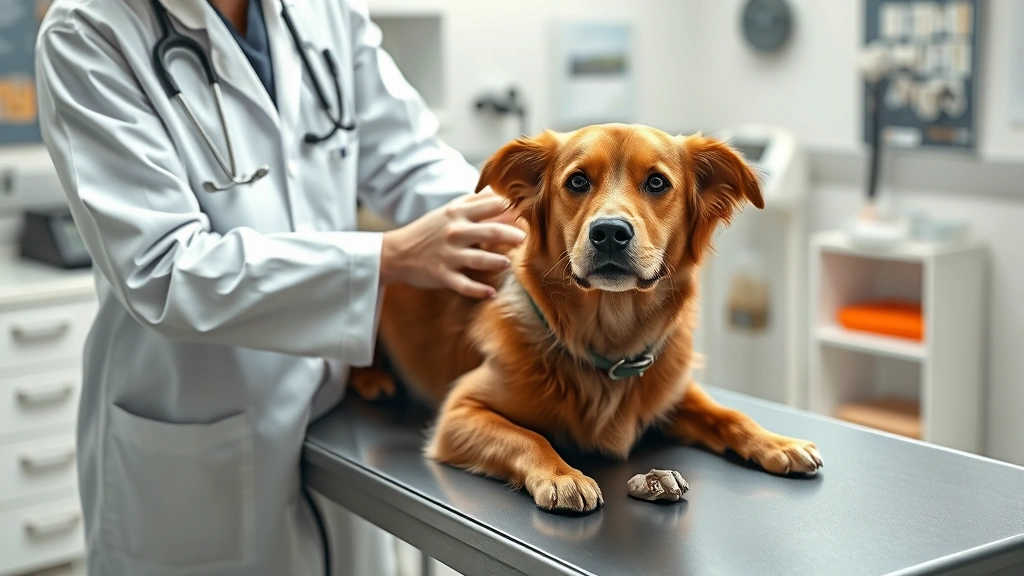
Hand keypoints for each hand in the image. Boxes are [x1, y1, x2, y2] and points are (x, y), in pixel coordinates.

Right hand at [380, 191, 524, 297]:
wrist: (397, 253)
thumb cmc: (429, 230)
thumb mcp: (448, 211)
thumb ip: (474, 203)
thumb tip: (501, 195)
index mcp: (457, 214)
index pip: (490, 206)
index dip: (510, 209)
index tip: (525, 213)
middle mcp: (455, 233)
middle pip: (490, 232)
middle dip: (511, 235)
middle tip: (524, 238)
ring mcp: (449, 255)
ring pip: (479, 259)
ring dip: (497, 262)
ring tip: (508, 263)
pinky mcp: (443, 275)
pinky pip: (464, 285)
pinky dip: (478, 290)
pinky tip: (491, 293)